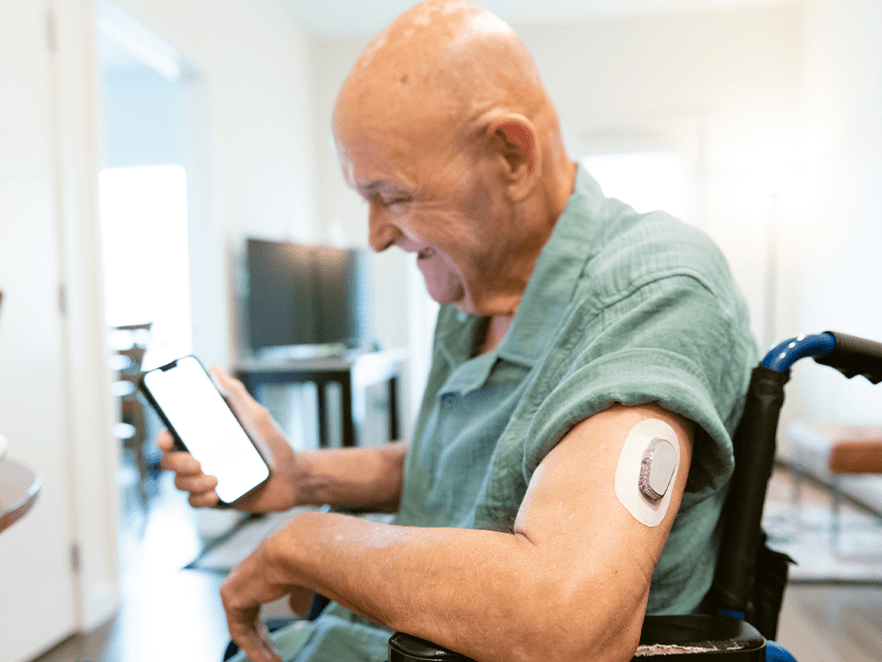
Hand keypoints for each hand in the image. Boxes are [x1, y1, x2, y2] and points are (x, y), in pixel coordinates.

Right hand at [158, 367, 305, 511]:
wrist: (293, 476)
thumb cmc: (275, 443)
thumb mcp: (256, 415)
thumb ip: (236, 394)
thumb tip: (216, 370)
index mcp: (206, 436)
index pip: (173, 435)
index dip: (162, 437)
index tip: (167, 439)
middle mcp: (202, 455)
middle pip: (169, 461)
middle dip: (177, 463)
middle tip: (198, 463)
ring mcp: (206, 477)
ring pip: (179, 483)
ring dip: (192, 483)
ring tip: (215, 479)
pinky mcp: (214, 497)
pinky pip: (193, 502)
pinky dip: (199, 499)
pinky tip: (215, 495)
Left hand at [220, 527, 312, 661]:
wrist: (296, 549)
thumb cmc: (306, 558)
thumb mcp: (305, 581)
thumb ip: (298, 596)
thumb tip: (298, 611)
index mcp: (259, 571)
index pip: (255, 604)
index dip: (264, 629)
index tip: (273, 646)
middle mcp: (244, 578)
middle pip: (249, 619)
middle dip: (262, 641)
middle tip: (275, 658)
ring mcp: (235, 587)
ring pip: (244, 627)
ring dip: (259, 649)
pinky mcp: (232, 598)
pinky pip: (240, 632)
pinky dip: (254, 650)